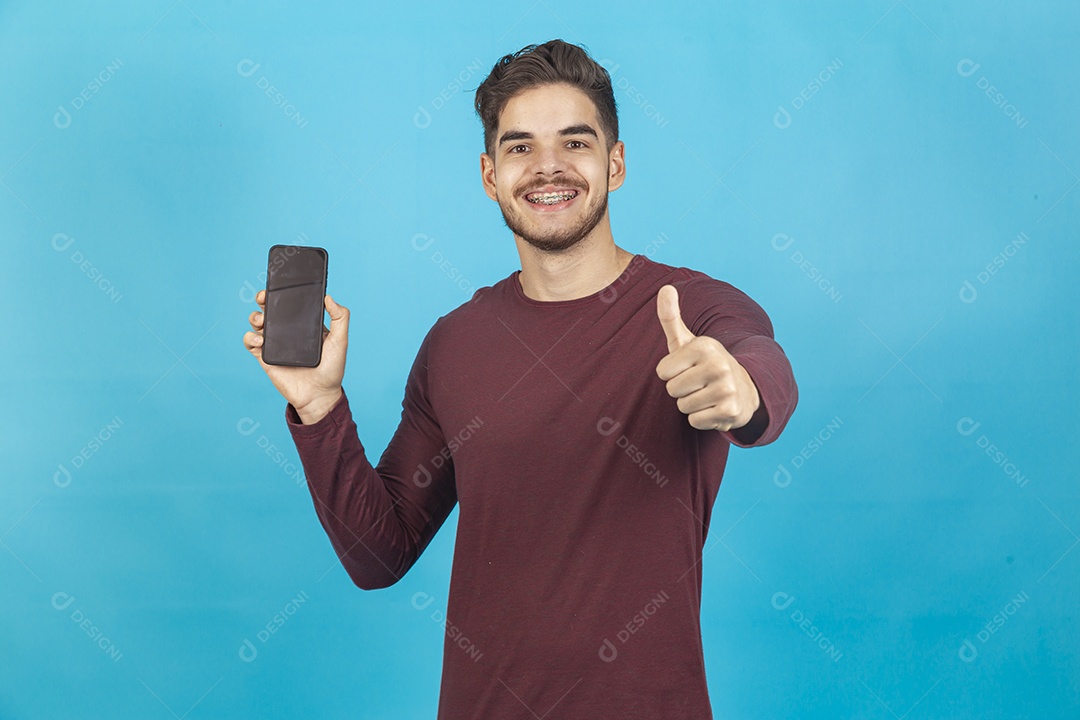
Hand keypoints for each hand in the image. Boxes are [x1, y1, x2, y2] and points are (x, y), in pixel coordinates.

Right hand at [243, 290, 348, 423]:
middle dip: (263, 299)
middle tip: (263, 297)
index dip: (283, 293)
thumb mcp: (340, 341)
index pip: (291, 304)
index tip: (279, 285)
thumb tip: (329, 297)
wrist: (319, 395)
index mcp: (304, 325)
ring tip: (262, 321)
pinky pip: (250, 342)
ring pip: (257, 323)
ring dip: (255, 317)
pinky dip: (250, 337)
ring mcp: (275, 344)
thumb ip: (340, 318)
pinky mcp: (265, 357)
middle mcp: (288, 332)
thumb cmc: (332, 369)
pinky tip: (260, 340)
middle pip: (270, 309)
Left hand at [655, 284, 759, 431]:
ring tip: (707, 395)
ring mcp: (727, 388)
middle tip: (698, 383)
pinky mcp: (730, 411)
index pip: (662, 372)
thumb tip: (665, 287)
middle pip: (672, 390)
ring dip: (691, 405)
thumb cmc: (705, 364)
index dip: (671, 373)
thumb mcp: (687, 341)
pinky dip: (702, 419)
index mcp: (704, 346)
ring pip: (683, 407)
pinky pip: (695, 421)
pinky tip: (714, 407)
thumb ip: (671, 317)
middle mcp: (718, 364)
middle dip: (681, 390)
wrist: (744, 389)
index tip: (687, 368)